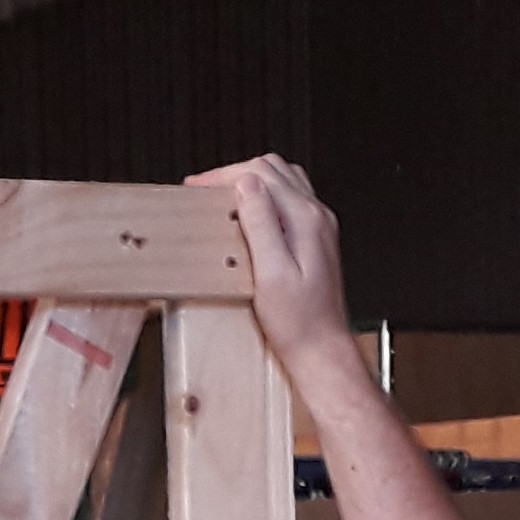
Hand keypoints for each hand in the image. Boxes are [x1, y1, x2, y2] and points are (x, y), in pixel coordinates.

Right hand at [188, 154, 359, 382]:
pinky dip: (264, 199)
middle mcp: (316, 217)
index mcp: (306, 219)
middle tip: (205, 189)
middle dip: (235, 173)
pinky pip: (288, 202)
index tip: (199, 186)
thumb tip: (246, 185)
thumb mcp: (271, 274)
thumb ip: (260, 224)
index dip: (225, 175)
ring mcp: (318, 227)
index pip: (262, 174)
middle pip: (273, 170)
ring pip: (283, 181)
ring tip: (222, 198)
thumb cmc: (298, 323)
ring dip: (251, 183)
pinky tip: (247, 217)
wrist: (321, 349)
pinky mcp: (314, 240)